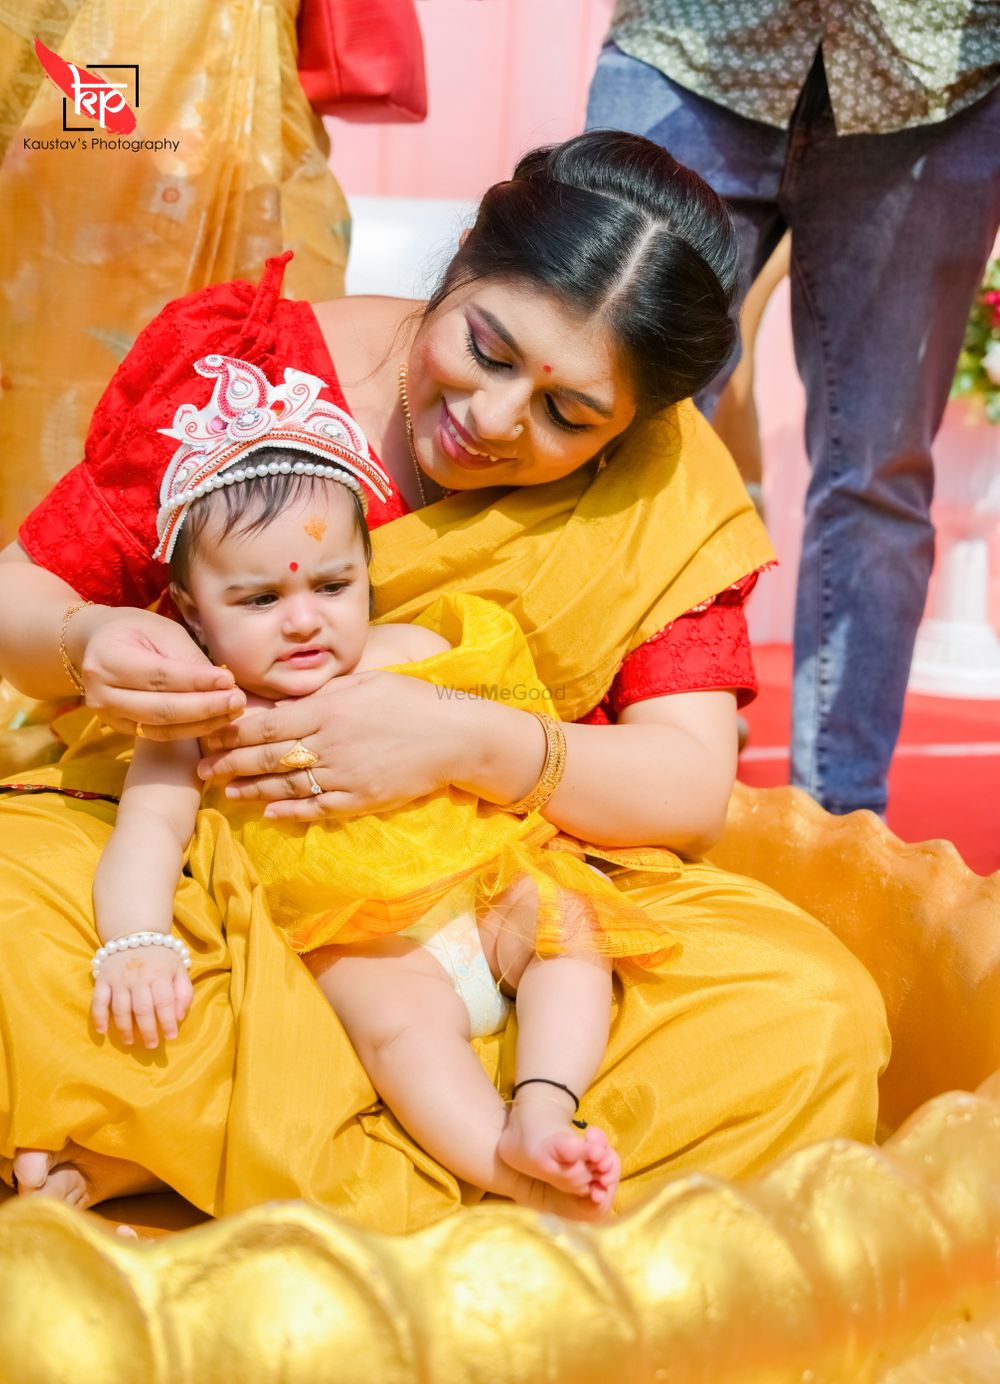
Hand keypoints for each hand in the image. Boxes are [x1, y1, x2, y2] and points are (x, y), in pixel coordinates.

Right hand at [70, 605, 245, 738]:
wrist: (96, 643)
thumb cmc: (134, 630)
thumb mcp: (162, 631)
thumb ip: (188, 658)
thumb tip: (223, 684)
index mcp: (108, 659)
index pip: (160, 676)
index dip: (197, 681)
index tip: (230, 681)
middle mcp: (102, 693)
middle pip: (162, 708)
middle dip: (206, 707)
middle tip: (238, 701)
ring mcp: (108, 715)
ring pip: (162, 727)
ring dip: (203, 723)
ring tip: (233, 712)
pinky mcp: (120, 728)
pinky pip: (159, 735)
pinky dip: (190, 731)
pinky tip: (215, 722)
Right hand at [91, 942, 193, 1048]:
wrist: (136, 932)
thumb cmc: (162, 956)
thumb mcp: (179, 968)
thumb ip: (183, 992)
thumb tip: (178, 1017)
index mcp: (160, 974)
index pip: (164, 1002)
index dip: (168, 1022)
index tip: (171, 1037)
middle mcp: (138, 977)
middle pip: (142, 1009)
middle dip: (148, 1030)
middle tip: (152, 1045)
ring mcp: (119, 979)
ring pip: (120, 1009)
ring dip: (124, 1029)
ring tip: (130, 1042)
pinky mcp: (103, 979)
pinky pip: (98, 1001)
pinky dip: (98, 1017)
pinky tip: (102, 1031)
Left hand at [198, 670, 466, 819]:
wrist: (456, 735)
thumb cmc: (412, 699)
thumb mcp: (365, 680)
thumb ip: (324, 691)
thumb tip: (286, 699)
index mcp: (327, 709)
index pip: (266, 722)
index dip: (232, 731)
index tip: (208, 733)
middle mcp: (329, 743)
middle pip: (268, 756)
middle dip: (230, 762)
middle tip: (201, 768)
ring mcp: (344, 774)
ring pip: (287, 784)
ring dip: (252, 789)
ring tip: (226, 791)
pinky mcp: (360, 798)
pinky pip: (317, 806)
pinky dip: (290, 810)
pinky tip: (269, 811)